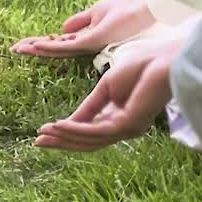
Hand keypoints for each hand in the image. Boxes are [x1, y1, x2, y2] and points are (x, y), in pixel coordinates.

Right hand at [11, 0, 154, 57]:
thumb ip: (81, 20)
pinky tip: (37, 46)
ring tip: (20, 48)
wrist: (147, 9)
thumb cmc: (129, 9)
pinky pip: (68, 46)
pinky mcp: (94, 41)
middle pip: (56, 47)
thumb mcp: (99, 10)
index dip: (42, 41)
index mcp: (88, 35)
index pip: (60, 40)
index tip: (25, 43)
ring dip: (38, 48)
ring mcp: (90, 43)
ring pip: (58, 48)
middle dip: (35, 47)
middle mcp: (87, 42)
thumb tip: (62, 27)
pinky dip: (51, 47)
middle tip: (14, 49)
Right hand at [34, 37, 182, 152]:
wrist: (163, 59)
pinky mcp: (128, 124)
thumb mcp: (106, 87)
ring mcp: (127, 128)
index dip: (65, 133)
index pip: (89, 133)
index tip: (42, 132)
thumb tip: (70, 121)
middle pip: (88, 142)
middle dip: (62, 141)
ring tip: (44, 133)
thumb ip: (90, 106)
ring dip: (65, 136)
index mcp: (119, 119)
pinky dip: (76, 128)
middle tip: (38, 142)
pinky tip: (59, 124)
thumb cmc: (141, 67)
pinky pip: (96, 130)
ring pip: (90, 139)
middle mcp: (123, 128)